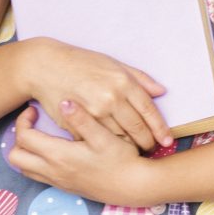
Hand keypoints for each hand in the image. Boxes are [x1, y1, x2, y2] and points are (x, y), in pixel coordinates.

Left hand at [6, 103, 150, 203]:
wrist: (133, 187)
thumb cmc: (122, 160)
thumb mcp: (104, 137)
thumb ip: (82, 120)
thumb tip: (64, 102)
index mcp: (59, 156)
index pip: (24, 138)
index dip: (23, 121)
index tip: (34, 110)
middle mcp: (53, 171)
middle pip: (16, 157)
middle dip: (19, 137)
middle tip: (34, 123)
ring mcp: (58, 181)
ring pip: (24, 169)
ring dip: (27, 152)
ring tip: (42, 135)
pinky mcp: (65, 187)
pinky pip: (37, 176)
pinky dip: (36, 162)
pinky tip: (54, 150)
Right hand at [19, 39, 170, 153]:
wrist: (46, 67)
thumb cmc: (81, 63)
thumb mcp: (113, 64)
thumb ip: (139, 78)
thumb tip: (160, 91)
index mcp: (123, 82)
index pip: (149, 110)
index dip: (160, 128)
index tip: (167, 141)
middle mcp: (111, 98)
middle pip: (136, 128)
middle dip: (147, 142)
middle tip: (151, 148)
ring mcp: (93, 112)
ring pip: (118, 138)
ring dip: (128, 146)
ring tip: (135, 150)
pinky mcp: (77, 123)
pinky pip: (97, 140)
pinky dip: (106, 146)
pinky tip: (111, 148)